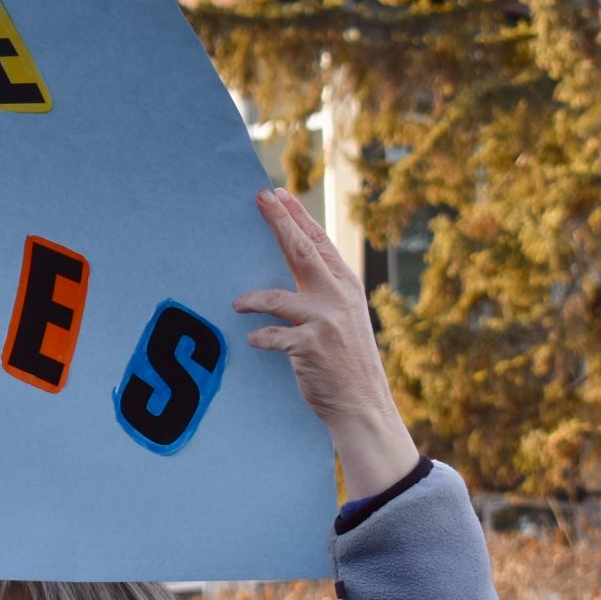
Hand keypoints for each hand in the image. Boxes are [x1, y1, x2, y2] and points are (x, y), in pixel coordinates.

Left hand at [231, 188, 417, 497]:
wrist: (363, 405)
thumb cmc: (345, 359)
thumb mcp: (343, 317)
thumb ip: (323, 290)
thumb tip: (295, 261)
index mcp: (345, 286)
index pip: (319, 242)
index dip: (296, 217)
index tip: (276, 194)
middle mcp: (338, 297)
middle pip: (301, 251)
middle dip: (280, 222)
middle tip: (260, 199)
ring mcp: (325, 321)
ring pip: (277, 296)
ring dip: (252, 300)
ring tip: (238, 304)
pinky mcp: (310, 346)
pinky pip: (273, 336)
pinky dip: (260, 337)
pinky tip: (254, 340)